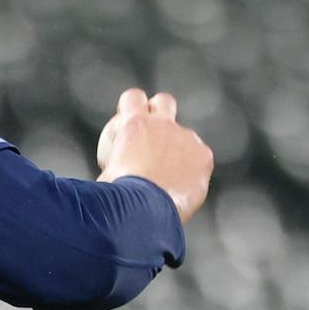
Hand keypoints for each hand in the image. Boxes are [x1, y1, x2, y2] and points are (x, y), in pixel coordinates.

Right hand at [95, 88, 213, 221]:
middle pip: (164, 101)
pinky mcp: (204, 156)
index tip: (130, 120)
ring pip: (185, 137)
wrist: (145, 212)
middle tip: (155, 134)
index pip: (132, 98)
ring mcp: (186, 139)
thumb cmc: (117, 199)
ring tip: (170, 178)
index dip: (132, 106)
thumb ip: (115, 165)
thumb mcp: (105, 177)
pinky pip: (199, 160)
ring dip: (178, 151)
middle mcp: (162, 125)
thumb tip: (110, 175)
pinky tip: (183, 189)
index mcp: (134, 125)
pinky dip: (192, 171)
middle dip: (161, 111)